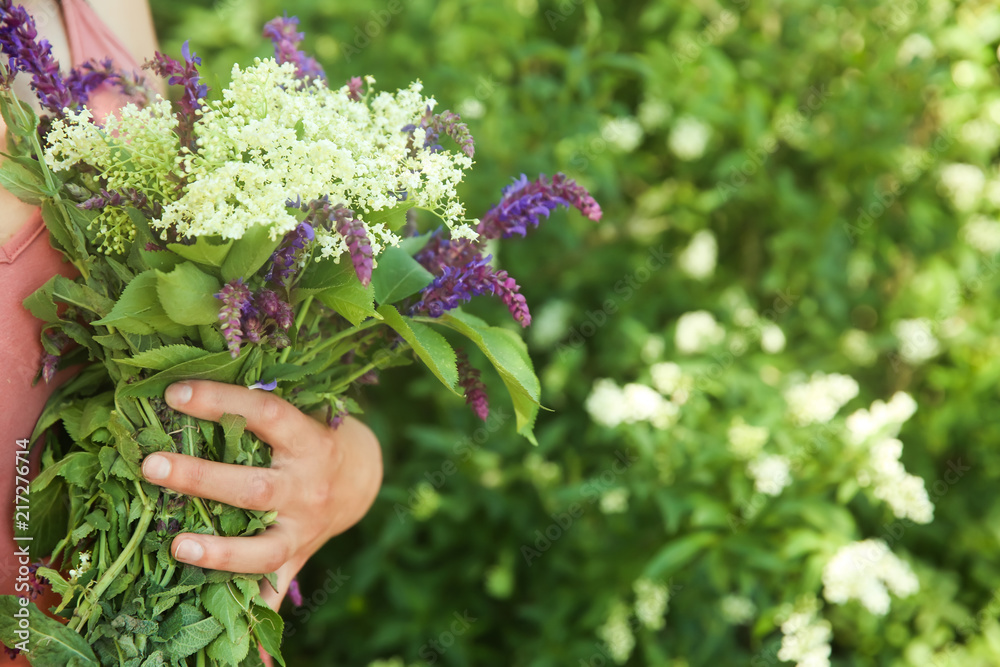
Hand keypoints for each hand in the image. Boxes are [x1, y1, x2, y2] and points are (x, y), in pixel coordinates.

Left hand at [139, 380, 382, 610]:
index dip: (222, 402)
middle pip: (255, 488)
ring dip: (221, 552)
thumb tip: (186, 388)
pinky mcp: (298, 558)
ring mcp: (304, 528)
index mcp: (310, 441)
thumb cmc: (312, 437)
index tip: (175, 394)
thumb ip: (258, 410)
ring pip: (264, 548)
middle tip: (151, 465)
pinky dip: (256, 606)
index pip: (267, 414)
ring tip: (176, 547)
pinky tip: (230, 628)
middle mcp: (309, 487)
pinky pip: (275, 588)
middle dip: (202, 478)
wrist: (360, 479)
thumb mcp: (299, 416)